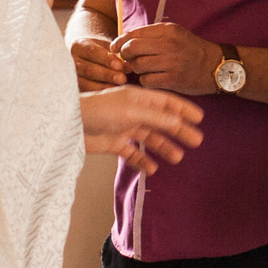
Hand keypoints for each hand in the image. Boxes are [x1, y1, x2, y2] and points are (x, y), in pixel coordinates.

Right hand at [70, 34, 129, 90]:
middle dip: (107, 75)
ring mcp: (71, 76)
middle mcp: (71, 61)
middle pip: (89, 69)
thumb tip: (128, 67)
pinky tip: (112, 95)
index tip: (120, 66)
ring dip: (104, 87)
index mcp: (78, 46)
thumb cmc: (102, 51)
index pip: (92, 52)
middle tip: (122, 79)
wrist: (87, 57)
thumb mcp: (108, 48)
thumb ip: (118, 55)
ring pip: (85, 84)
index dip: (106, 60)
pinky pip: (86, 93)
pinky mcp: (75, 88)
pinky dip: (99, 94)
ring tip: (119, 88)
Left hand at [80, 85, 205, 175]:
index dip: (183, 109)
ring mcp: (123, 128)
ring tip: (177, 158)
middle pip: (161, 122)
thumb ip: (157, 117)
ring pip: (149, 139)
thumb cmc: (97, 110)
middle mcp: (133, 111)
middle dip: (179, 131)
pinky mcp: (113, 143)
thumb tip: (180, 122)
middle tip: (196, 142)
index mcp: (138, 98)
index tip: (199, 118)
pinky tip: (152, 170)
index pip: (166, 102)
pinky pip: (132, 153)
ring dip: (164, 147)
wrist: (67, 123)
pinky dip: (142, 161)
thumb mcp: (131, 111)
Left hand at [112, 23, 220, 95]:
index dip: (120, 41)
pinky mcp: (173, 79)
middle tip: (129, 60)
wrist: (217, 67)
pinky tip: (154, 78)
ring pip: (137, 65)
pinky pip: (146, 81)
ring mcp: (171, 62)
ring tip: (145, 69)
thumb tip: (124, 41)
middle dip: (125, 55)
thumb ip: (152, 35)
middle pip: (132, 48)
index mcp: (168, 30)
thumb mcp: (175, 34)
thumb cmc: (192, 50)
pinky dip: (146, 81)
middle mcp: (169, 44)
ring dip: (136, 69)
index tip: (115, 48)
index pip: (134, 33)